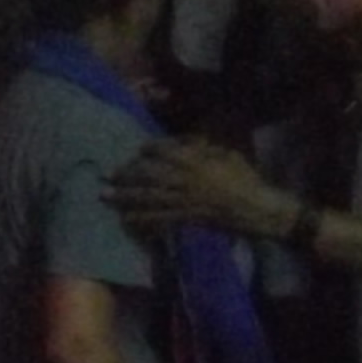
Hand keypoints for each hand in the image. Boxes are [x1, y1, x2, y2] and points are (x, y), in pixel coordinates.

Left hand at [113, 137, 289, 240]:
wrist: (255, 209)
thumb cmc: (245, 179)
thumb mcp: (227, 154)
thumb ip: (204, 148)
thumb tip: (187, 143)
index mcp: (195, 161)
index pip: (165, 152)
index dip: (150, 149)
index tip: (140, 149)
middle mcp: (184, 180)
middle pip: (148, 175)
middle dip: (127, 174)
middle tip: (108, 174)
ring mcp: (183, 200)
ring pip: (148, 197)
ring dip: (125, 197)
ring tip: (106, 195)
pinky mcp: (185, 218)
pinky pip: (158, 218)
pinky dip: (141, 219)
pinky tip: (126, 219)